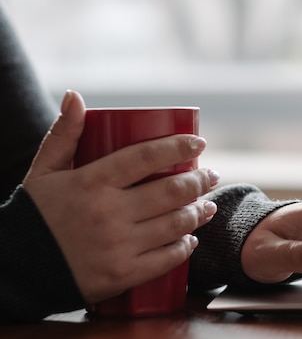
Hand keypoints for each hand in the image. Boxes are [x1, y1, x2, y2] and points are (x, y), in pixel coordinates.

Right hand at [23, 90, 219, 302]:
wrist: (15, 270)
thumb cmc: (35, 215)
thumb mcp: (43, 171)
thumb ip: (63, 134)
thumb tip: (75, 96)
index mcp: (92, 182)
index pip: (147, 157)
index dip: (179, 146)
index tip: (200, 143)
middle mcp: (108, 213)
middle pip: (170, 191)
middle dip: (199, 181)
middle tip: (211, 175)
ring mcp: (117, 246)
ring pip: (174, 224)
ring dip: (199, 213)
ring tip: (208, 205)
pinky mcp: (122, 275)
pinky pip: (166, 259)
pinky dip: (184, 247)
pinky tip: (191, 238)